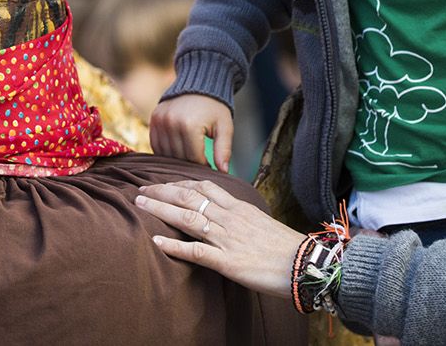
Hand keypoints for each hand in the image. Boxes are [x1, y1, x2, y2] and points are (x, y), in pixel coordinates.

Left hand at [135, 179, 303, 297]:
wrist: (306, 264)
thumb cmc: (287, 247)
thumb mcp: (261, 223)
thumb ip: (241, 217)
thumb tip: (226, 215)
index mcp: (239, 207)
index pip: (204, 186)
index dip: (179, 183)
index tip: (162, 182)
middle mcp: (230, 218)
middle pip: (190, 196)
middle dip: (162, 191)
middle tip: (140, 189)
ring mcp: (228, 238)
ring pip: (188, 217)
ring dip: (161, 210)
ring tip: (140, 205)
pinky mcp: (228, 261)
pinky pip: (196, 251)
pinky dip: (174, 246)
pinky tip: (156, 242)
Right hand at [150, 94, 232, 170]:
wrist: (198, 85)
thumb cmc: (214, 108)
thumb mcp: (224, 127)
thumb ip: (223, 150)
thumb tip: (223, 172)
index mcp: (190, 125)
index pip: (194, 158)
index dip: (204, 164)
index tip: (210, 163)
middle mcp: (171, 123)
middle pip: (179, 157)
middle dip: (191, 162)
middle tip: (200, 159)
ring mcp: (160, 120)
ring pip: (166, 154)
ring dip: (178, 158)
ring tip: (189, 153)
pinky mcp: (153, 119)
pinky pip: (155, 145)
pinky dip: (165, 151)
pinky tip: (177, 149)